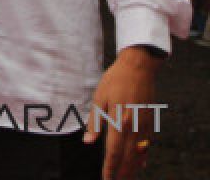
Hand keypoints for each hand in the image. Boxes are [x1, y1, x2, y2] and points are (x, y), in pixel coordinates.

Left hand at [84, 46, 161, 178]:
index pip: (113, 152)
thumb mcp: (98, 98)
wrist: (138, 67)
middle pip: (127, 157)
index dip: (110, 168)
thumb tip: (87, 142)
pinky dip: (143, 156)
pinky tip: (141, 163)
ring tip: (126, 178)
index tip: (106, 179)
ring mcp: (144, 125)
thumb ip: (94, 123)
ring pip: (139, 153)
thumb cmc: (114, 81)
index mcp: (119, 122)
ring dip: (132, 168)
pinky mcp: (149, 121)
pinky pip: (147, 144)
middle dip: (121, 172)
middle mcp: (133, 127)